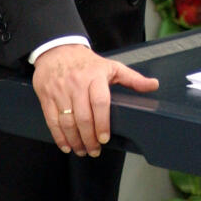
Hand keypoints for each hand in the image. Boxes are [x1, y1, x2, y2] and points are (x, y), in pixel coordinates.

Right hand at [32, 44, 158, 156]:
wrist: (57, 50)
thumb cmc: (87, 62)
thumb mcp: (111, 66)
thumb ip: (133, 78)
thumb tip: (154, 85)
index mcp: (95, 77)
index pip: (100, 102)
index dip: (102, 123)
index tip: (104, 138)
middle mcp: (76, 84)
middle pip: (83, 117)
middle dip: (89, 138)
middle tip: (95, 150)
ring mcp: (60, 91)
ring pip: (67, 121)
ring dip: (75, 140)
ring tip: (82, 150)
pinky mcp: (47, 97)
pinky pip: (52, 121)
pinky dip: (59, 136)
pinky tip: (66, 145)